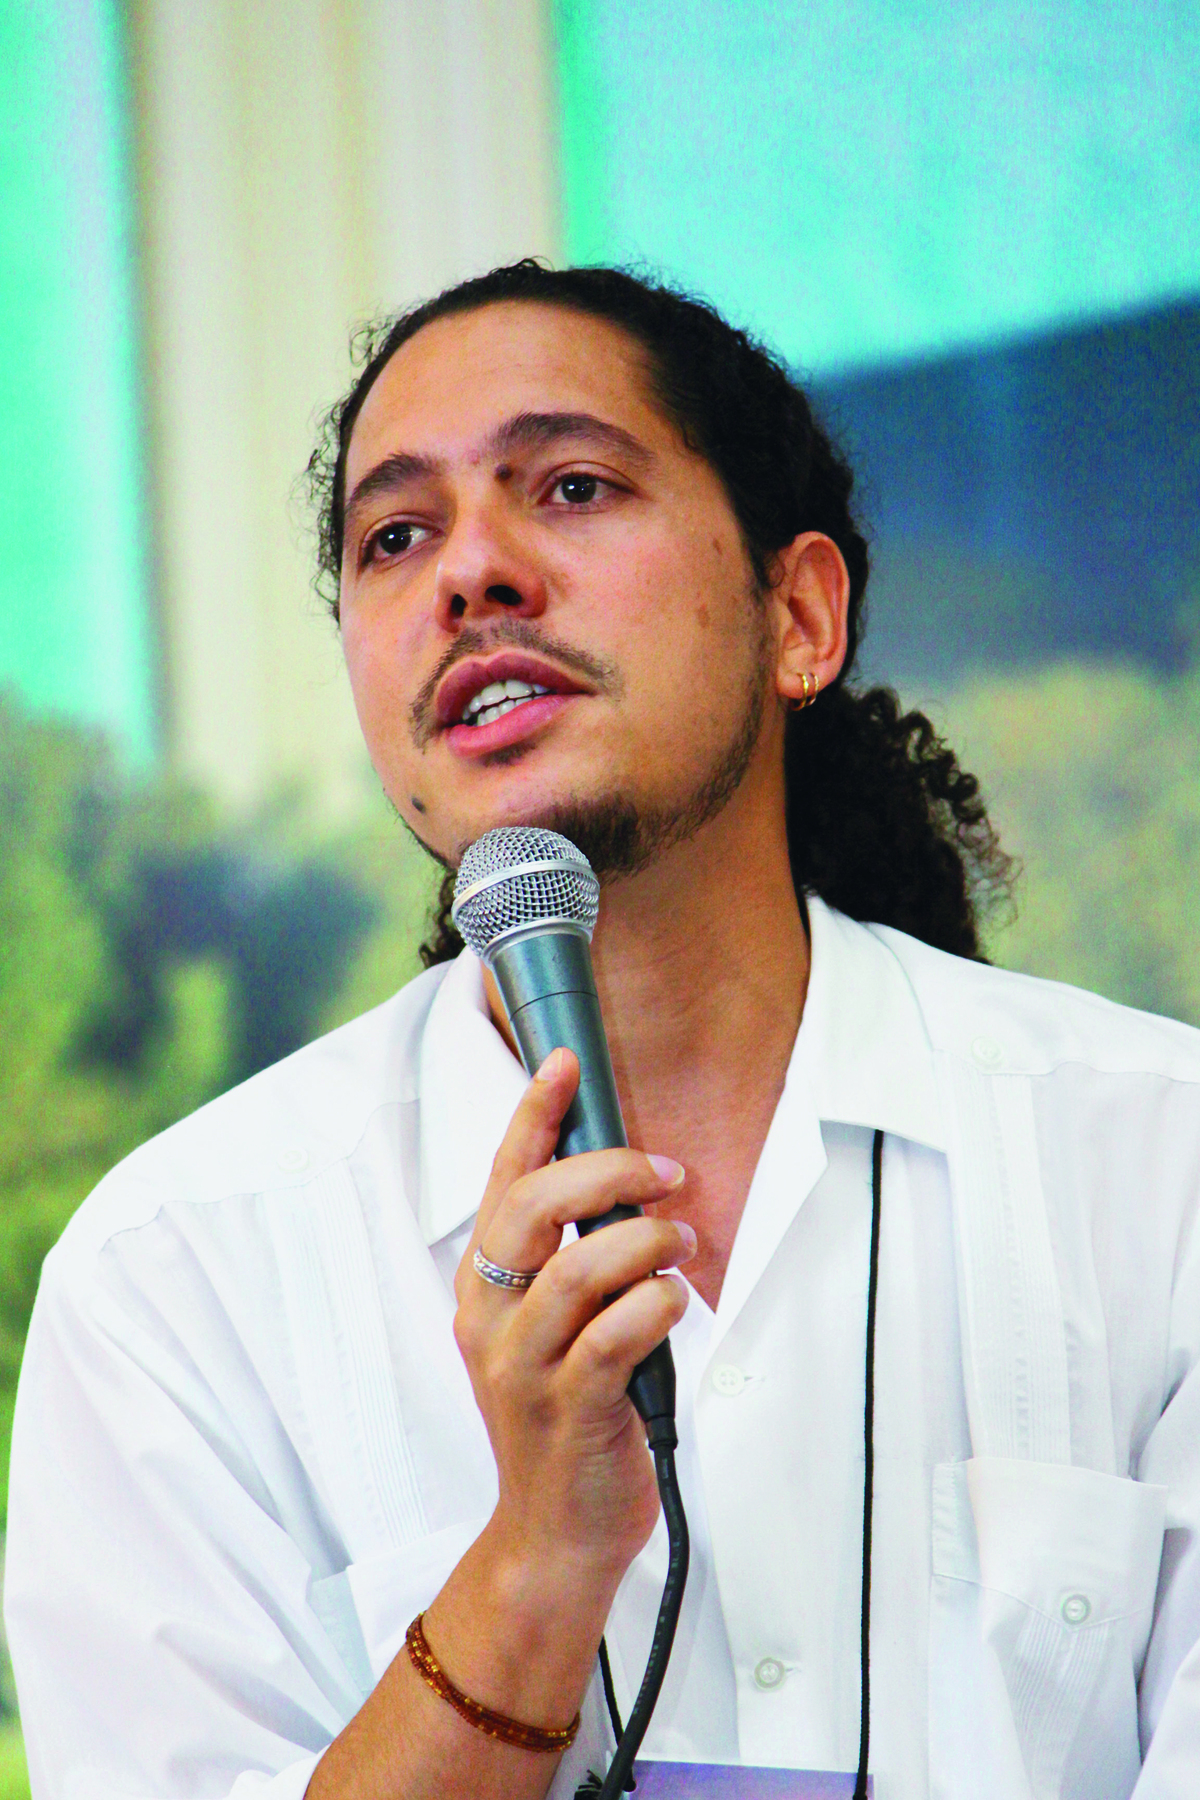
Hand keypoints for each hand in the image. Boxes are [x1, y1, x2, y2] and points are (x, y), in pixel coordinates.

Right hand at [452, 1046, 694, 1593]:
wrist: (554, 1534)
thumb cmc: (566, 1418)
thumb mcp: (553, 1330)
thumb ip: (575, 1262)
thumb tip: (631, 1190)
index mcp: (485, 1287)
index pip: (501, 1181)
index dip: (531, 1117)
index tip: (562, 1063)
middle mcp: (491, 1317)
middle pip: (529, 1209)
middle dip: (603, 1171)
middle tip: (664, 1171)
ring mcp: (523, 1366)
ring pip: (577, 1268)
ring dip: (644, 1242)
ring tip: (680, 1245)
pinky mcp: (568, 1409)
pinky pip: (616, 1334)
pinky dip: (657, 1305)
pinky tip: (676, 1304)